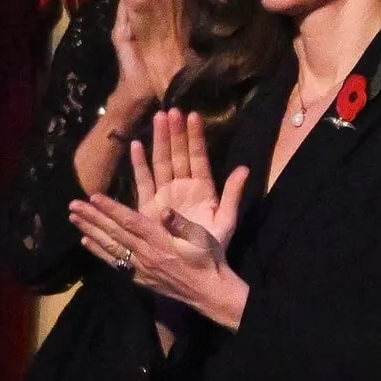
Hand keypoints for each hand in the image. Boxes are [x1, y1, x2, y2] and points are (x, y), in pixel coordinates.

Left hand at [70, 192, 247, 330]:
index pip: (130, 221)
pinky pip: (114, 262)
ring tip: (74, 218)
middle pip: (114, 232)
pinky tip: (87, 241)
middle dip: (93, 217)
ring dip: (90, 231)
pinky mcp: (138, 276)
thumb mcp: (201, 237)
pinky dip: (99, 251)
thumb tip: (165, 210)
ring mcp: (139, 266)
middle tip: (73, 205)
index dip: (111, 208)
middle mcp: (145, 253)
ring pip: (110, 246)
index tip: (94, 197)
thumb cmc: (207, 258)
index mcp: (160, 240)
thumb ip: (181, 224)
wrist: (207, 290)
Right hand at [132, 109, 247, 249]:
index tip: (192, 115)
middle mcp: (184, 187)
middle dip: (174, 132)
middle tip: (170, 110)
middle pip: (178, 155)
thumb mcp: (226, 220)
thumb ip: (232, 193)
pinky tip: (136, 145)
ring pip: (162, 162)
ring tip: (157, 118)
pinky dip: (140, 163)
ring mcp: (167, 194)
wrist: (196, 270)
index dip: (196, 137)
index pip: (199, 157)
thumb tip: (245, 169)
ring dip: (159, 141)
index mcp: (203, 189)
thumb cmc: (213, 246)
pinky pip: (144, 181)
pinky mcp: (151, 205)